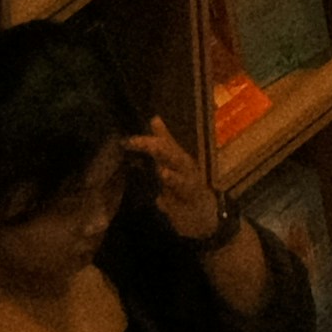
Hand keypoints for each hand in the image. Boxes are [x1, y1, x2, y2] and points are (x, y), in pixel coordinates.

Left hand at [126, 128, 228, 243]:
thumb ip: (165, 140)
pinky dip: (171, 204)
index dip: (147, 142)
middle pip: (174, 158)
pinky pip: (180, 207)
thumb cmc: (185, 182)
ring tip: (163, 173)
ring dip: (173, 178)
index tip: (127, 141)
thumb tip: (155, 118)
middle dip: (159, 151)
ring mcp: (190, 190)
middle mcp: (186, 171)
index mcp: (180, 159)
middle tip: (143, 146)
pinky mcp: (189, 208)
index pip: (164, 145)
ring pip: (182, 182)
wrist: (204, 213)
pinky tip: (161, 202)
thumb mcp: (174, 161)